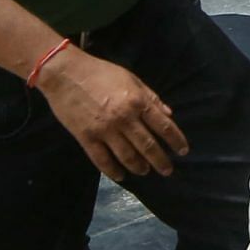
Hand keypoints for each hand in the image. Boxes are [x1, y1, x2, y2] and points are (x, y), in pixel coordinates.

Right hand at [37, 46, 186, 177]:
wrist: (66, 74)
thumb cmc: (102, 73)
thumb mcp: (132, 79)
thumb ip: (151, 97)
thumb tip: (169, 115)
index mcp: (138, 102)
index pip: (163, 126)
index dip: (176, 141)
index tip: (183, 151)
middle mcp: (124, 118)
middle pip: (148, 145)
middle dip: (160, 161)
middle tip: (168, 171)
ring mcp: (104, 130)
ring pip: (127, 156)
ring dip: (139, 167)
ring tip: (145, 172)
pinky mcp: (86, 138)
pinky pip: (102, 160)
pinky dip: (113, 170)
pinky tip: (120, 176)